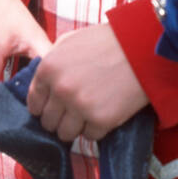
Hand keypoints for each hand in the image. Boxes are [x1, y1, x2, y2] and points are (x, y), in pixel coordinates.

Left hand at [26, 22, 148, 141]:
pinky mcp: (100, 120)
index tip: (56, 107)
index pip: (34, 104)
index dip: (45, 107)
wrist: (142, 49)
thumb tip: (43, 85)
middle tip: (76, 112)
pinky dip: (98, 128)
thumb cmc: (108, 42)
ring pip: (66, 134)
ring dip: (77, 127)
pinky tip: (106, 112)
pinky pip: (90, 136)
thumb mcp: (70, 42)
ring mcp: (80, 106)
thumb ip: (52, 62)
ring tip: (90, 113)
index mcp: (48, 69)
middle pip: (49, 122)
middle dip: (60, 119)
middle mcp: (61, 89)